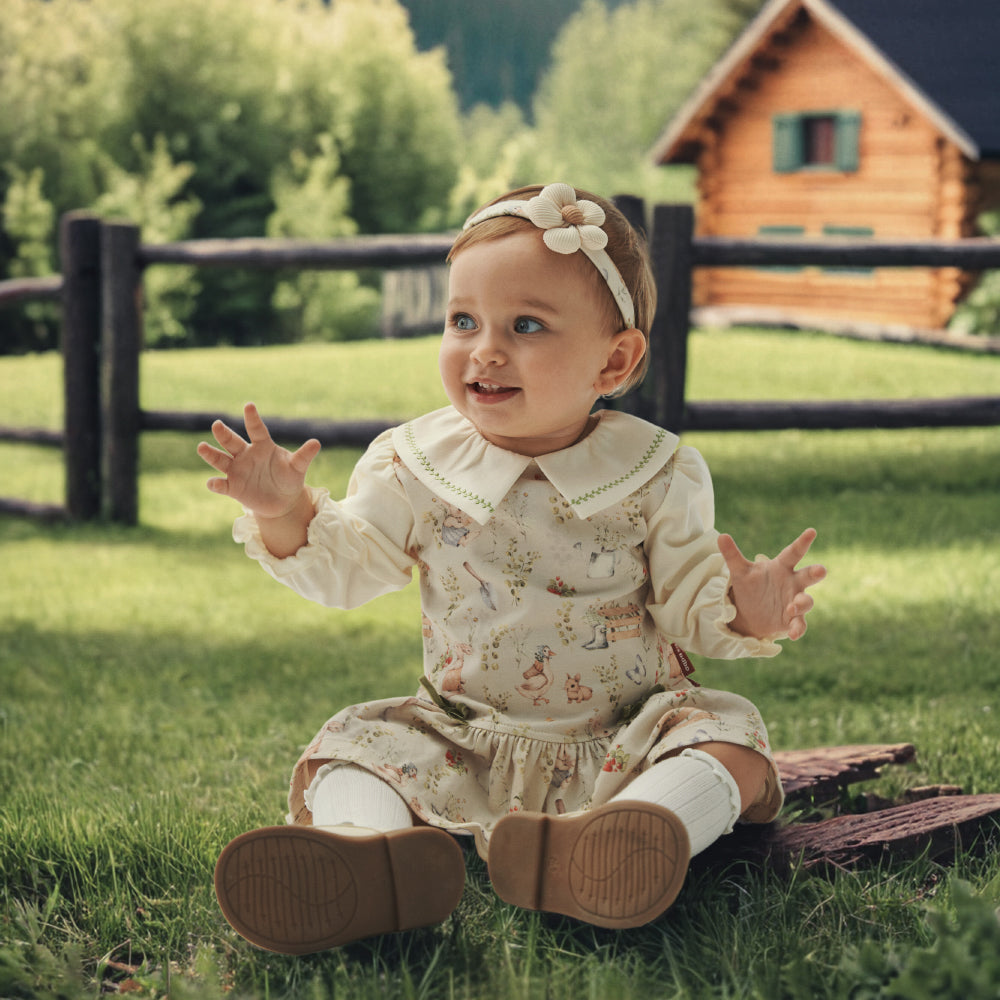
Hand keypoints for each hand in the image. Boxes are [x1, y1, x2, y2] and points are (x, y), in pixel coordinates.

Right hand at [197, 402, 320, 518]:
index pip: (257, 430)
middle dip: (224, 434)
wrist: (282, 501)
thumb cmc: (289, 478)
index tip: (249, 406)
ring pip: (220, 460)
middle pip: (232, 442)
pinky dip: (216, 484)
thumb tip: (316, 443)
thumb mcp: (298, 467)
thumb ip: (304, 456)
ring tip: (202, 447)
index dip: (253, 418)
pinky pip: (222, 485)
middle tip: (217, 425)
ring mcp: (237, 471)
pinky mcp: (233, 488)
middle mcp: (246, 455)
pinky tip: (213, 483)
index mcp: (262, 446)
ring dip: (211, 454)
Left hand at [718, 528, 825, 640]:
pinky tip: (793, 634)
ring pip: (806, 601)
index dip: (802, 542)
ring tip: (792, 606)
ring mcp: (795, 601)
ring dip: (803, 603)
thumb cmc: (750, 586)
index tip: (811, 531)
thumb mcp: (739, 571)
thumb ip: (732, 555)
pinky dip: (798, 628)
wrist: (749, 612)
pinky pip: (800, 624)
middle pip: (808, 575)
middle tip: (821, 570)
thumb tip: (721, 536)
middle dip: (815, 572)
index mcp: (781, 567)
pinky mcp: (792, 620)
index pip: (793, 552)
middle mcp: (793, 583)